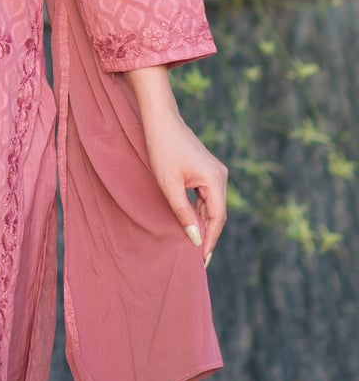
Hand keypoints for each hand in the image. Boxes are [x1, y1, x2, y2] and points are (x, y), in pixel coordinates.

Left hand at [141, 108, 227, 267]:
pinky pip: (207, 197)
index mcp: (215, 179)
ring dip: (203, 223)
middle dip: (208, 235)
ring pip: (213, 206)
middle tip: (197, 259)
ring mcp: (216, 172)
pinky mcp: (208, 170)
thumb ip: (183, 213)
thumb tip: (196, 240)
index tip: (201, 260)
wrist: (160, 120)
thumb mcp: (169, 185)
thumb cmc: (162, 149)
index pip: (217, 218)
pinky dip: (200, 211)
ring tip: (193, 245)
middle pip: (217, 213)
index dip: (210, 240)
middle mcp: (220, 176)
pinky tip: (191, 223)